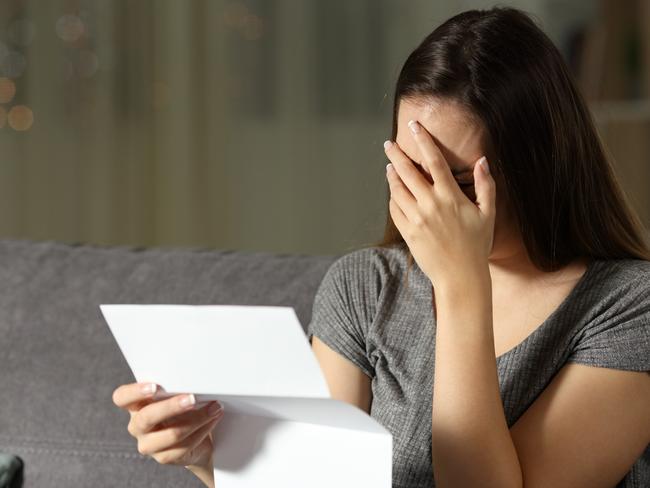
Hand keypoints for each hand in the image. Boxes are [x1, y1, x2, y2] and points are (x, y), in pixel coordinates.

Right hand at [112, 382, 223, 468]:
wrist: (197, 435)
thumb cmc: (183, 408)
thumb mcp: (176, 394)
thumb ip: (175, 387)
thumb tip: (193, 378)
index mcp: (136, 405)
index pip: (122, 397)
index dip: (134, 392)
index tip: (154, 387)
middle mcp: (137, 425)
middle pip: (146, 418)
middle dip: (172, 407)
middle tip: (192, 399)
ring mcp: (148, 444)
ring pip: (171, 434)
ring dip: (197, 419)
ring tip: (214, 408)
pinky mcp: (164, 457)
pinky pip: (184, 446)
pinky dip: (203, 430)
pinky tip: (212, 420)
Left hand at [383, 119, 495, 287]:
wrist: (460, 276)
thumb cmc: (476, 245)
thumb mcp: (487, 214)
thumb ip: (485, 185)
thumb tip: (482, 161)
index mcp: (450, 196)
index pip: (434, 161)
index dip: (423, 140)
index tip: (415, 126)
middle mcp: (430, 205)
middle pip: (407, 172)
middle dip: (396, 154)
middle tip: (389, 144)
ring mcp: (416, 219)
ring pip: (397, 189)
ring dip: (392, 175)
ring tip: (390, 166)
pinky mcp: (407, 232)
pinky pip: (395, 209)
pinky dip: (393, 198)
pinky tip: (395, 192)